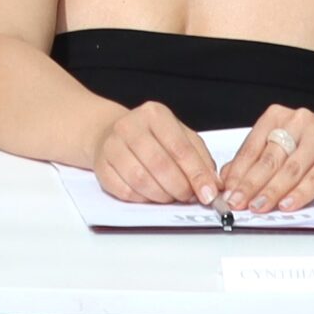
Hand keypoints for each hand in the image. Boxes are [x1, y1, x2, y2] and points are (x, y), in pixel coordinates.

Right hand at [91, 102, 221, 205]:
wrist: (111, 132)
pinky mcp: (100, 166)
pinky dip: (143, 199)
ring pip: (141, 180)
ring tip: (171, 196)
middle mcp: (129, 126)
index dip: (197, 175)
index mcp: (154, 114)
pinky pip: (124, 191)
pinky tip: (151, 194)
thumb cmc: (152, 137)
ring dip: (162, 196)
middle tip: (188, 197)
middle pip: (160, 165)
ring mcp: (111, 146)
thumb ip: (200, 160)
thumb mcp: (182, 137)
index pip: (180, 148)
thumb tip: (213, 187)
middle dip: (180, 188)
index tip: (208, 194)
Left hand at [218, 106, 313, 213]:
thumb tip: (226, 179)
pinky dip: (299, 194)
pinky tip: (286, 205)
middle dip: (250, 184)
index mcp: (278, 117)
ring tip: (258, 206)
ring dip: (272, 191)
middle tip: (237, 202)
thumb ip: (256, 161)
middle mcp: (298, 121)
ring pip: (290, 169)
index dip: (237, 172)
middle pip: (269, 158)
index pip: (252, 148)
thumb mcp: (282, 149)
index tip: (227, 192)